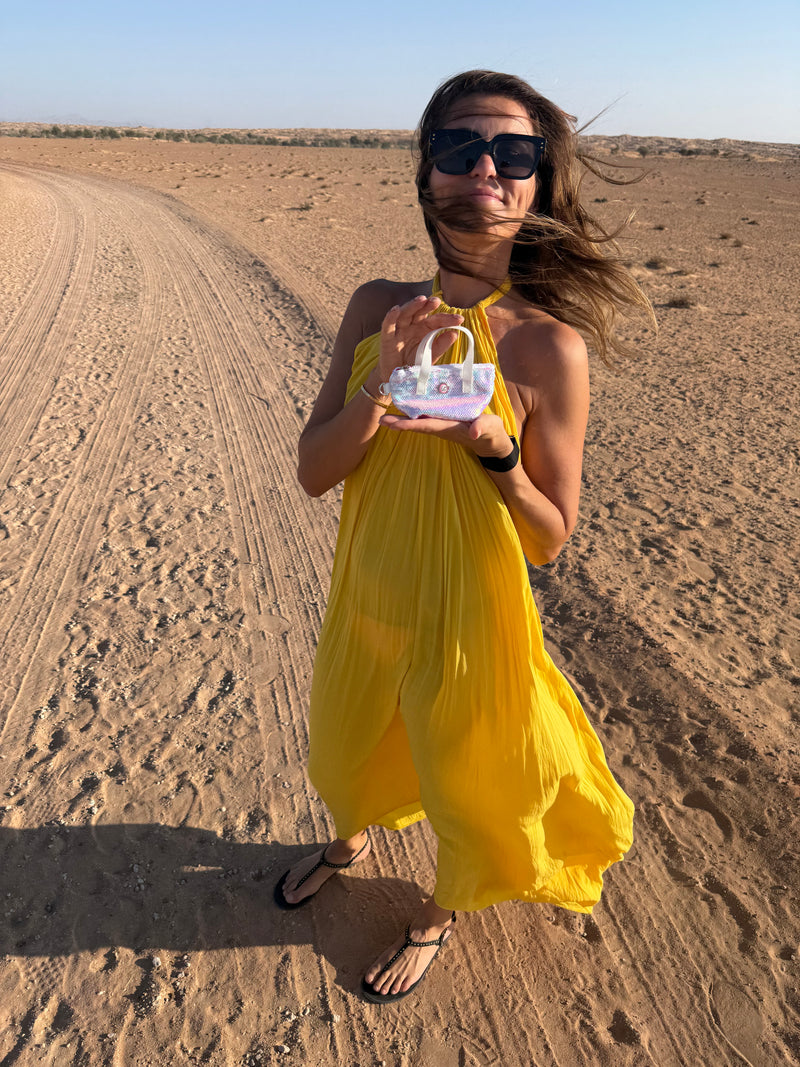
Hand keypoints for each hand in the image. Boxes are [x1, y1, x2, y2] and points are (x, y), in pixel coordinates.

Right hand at [374, 296, 463, 382]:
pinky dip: (390, 317)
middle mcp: (412, 327)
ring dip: (412, 306)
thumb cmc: (415, 365)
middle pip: (420, 312)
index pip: (436, 320)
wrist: (399, 380)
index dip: (446, 319)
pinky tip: (396, 309)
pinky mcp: (387, 339)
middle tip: (437, 301)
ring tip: (421, 300)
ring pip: (405, 314)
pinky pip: (388, 326)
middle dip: (428, 306)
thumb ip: (441, 345)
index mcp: (425, 329)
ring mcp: (399, 331)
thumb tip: (455, 333)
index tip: (459, 319)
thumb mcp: (430, 356)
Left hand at [379, 410, 514, 460]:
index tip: (394, 424)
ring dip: (402, 420)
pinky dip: (413, 414)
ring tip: (385, 417)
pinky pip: (426, 417)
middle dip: (399, 423)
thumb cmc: (491, 433)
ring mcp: (442, 425)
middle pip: (417, 425)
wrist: (491, 441)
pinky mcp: (444, 422)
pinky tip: (405, 408)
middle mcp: (442, 427)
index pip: (426, 425)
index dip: (410, 424)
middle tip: (380, 419)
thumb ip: (482, 427)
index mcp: (450, 427)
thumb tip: (473, 431)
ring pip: (419, 422)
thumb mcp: (490, 428)